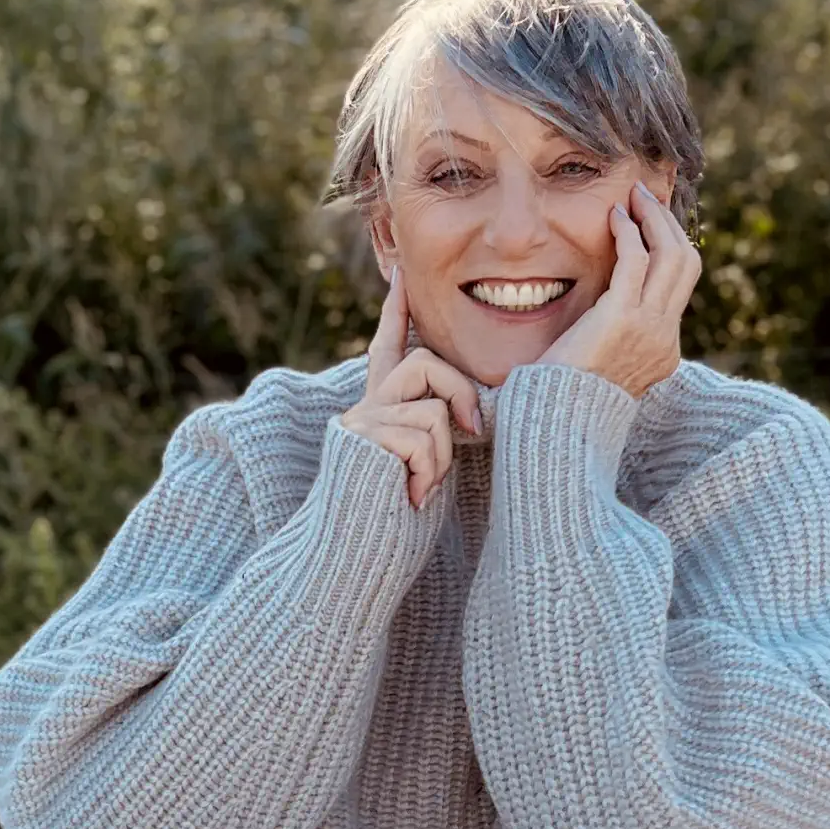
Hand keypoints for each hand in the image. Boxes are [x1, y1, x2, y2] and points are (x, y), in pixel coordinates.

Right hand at [339, 268, 480, 509]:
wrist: (355, 555)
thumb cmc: (396, 523)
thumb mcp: (426, 467)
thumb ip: (436, 431)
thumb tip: (474, 417)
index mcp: (380, 409)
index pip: (389, 346)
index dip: (396, 310)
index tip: (402, 273)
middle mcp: (365, 407)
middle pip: (427, 364)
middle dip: (461, 397)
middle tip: (472, 434)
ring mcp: (359, 420)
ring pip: (431, 407)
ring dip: (443, 454)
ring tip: (423, 486)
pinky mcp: (359, 437)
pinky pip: (421, 437)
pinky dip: (429, 472)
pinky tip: (412, 497)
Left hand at [535, 180, 701, 397]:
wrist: (556, 424)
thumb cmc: (562, 401)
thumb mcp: (599, 373)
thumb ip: (609, 345)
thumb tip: (596, 325)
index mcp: (662, 353)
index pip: (679, 289)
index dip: (667, 250)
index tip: (648, 226)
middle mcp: (664, 338)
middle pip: (687, 264)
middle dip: (669, 225)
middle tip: (646, 199)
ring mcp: (650, 328)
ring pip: (672, 255)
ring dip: (654, 219)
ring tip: (634, 196)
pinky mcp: (623, 318)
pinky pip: (637, 260)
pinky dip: (629, 232)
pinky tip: (613, 217)